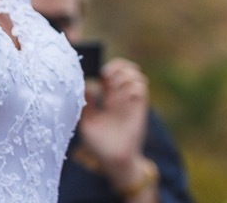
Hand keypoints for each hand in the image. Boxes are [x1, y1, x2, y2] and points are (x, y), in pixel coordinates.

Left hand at [76, 57, 150, 189]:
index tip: (97, 72)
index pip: (112, 74)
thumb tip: (84, 86)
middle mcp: (122, 98)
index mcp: (109, 99)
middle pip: (126, 70)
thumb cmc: (99, 144)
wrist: (113, 161)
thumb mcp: (87, 123)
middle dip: (118, 66)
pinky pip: (141, 89)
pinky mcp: (139, 109)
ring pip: (136, 76)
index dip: (107, 68)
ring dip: (125, 74)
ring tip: (113, 83)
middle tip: (106, 73)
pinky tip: (121, 94)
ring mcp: (131, 102)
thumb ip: (86, 105)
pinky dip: (132, 85)